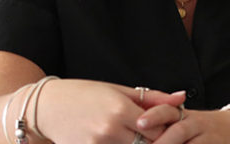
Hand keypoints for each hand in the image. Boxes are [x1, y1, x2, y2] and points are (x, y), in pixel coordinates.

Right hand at [35, 79, 185, 142]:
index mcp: (121, 110)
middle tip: (164, 138)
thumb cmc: (86, 94)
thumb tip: (182, 97)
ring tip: (144, 139)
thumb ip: (153, 98)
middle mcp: (109, 130)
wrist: (47, 107)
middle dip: (158, 143)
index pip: (158, 128)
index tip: (170, 128)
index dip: (168, 130)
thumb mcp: (120, 91)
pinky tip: (124, 142)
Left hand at [137, 105, 229, 143]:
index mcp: (185, 116)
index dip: (154, 116)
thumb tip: (138, 127)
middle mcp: (197, 125)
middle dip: (162, 142)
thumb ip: (166, 122)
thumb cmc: (204, 129)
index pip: (168, 111)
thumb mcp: (188, 121)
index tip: (140, 123)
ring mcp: (208, 138)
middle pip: (178, 131)